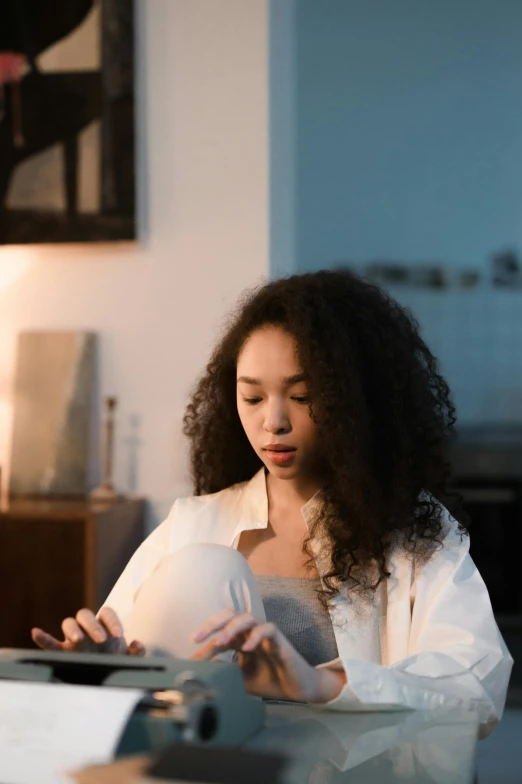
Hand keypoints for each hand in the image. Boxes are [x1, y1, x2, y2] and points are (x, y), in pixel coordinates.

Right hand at [31, 607, 144, 655]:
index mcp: (105, 625)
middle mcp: (88, 628)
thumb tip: (137, 644)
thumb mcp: (128, 658)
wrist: (103, 675)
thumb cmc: (115, 660)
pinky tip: (36, 632)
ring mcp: (74, 638)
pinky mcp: (62, 651)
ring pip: (68, 623)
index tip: (119, 635)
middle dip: (93, 625)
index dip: (113, 621)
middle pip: (85, 614)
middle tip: (101, 640)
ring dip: (72, 629)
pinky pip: (51, 642)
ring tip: (77, 640)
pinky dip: (43, 637)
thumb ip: (136, 652)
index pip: (107, 613)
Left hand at [190, 609, 345, 702]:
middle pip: (230, 615)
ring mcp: (265, 633)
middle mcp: (251, 632)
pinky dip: (256, 635)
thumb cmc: (270, 680)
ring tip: (221, 640)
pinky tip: (247, 648)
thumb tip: (203, 670)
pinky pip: (268, 628)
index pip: (220, 630)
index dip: (205, 639)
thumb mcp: (241, 678)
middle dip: (213, 623)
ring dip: (232, 627)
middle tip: (198, 638)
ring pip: (247, 617)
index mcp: (241, 639)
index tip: (191, 652)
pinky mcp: (280, 639)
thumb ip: (224, 671)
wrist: (297, 689)